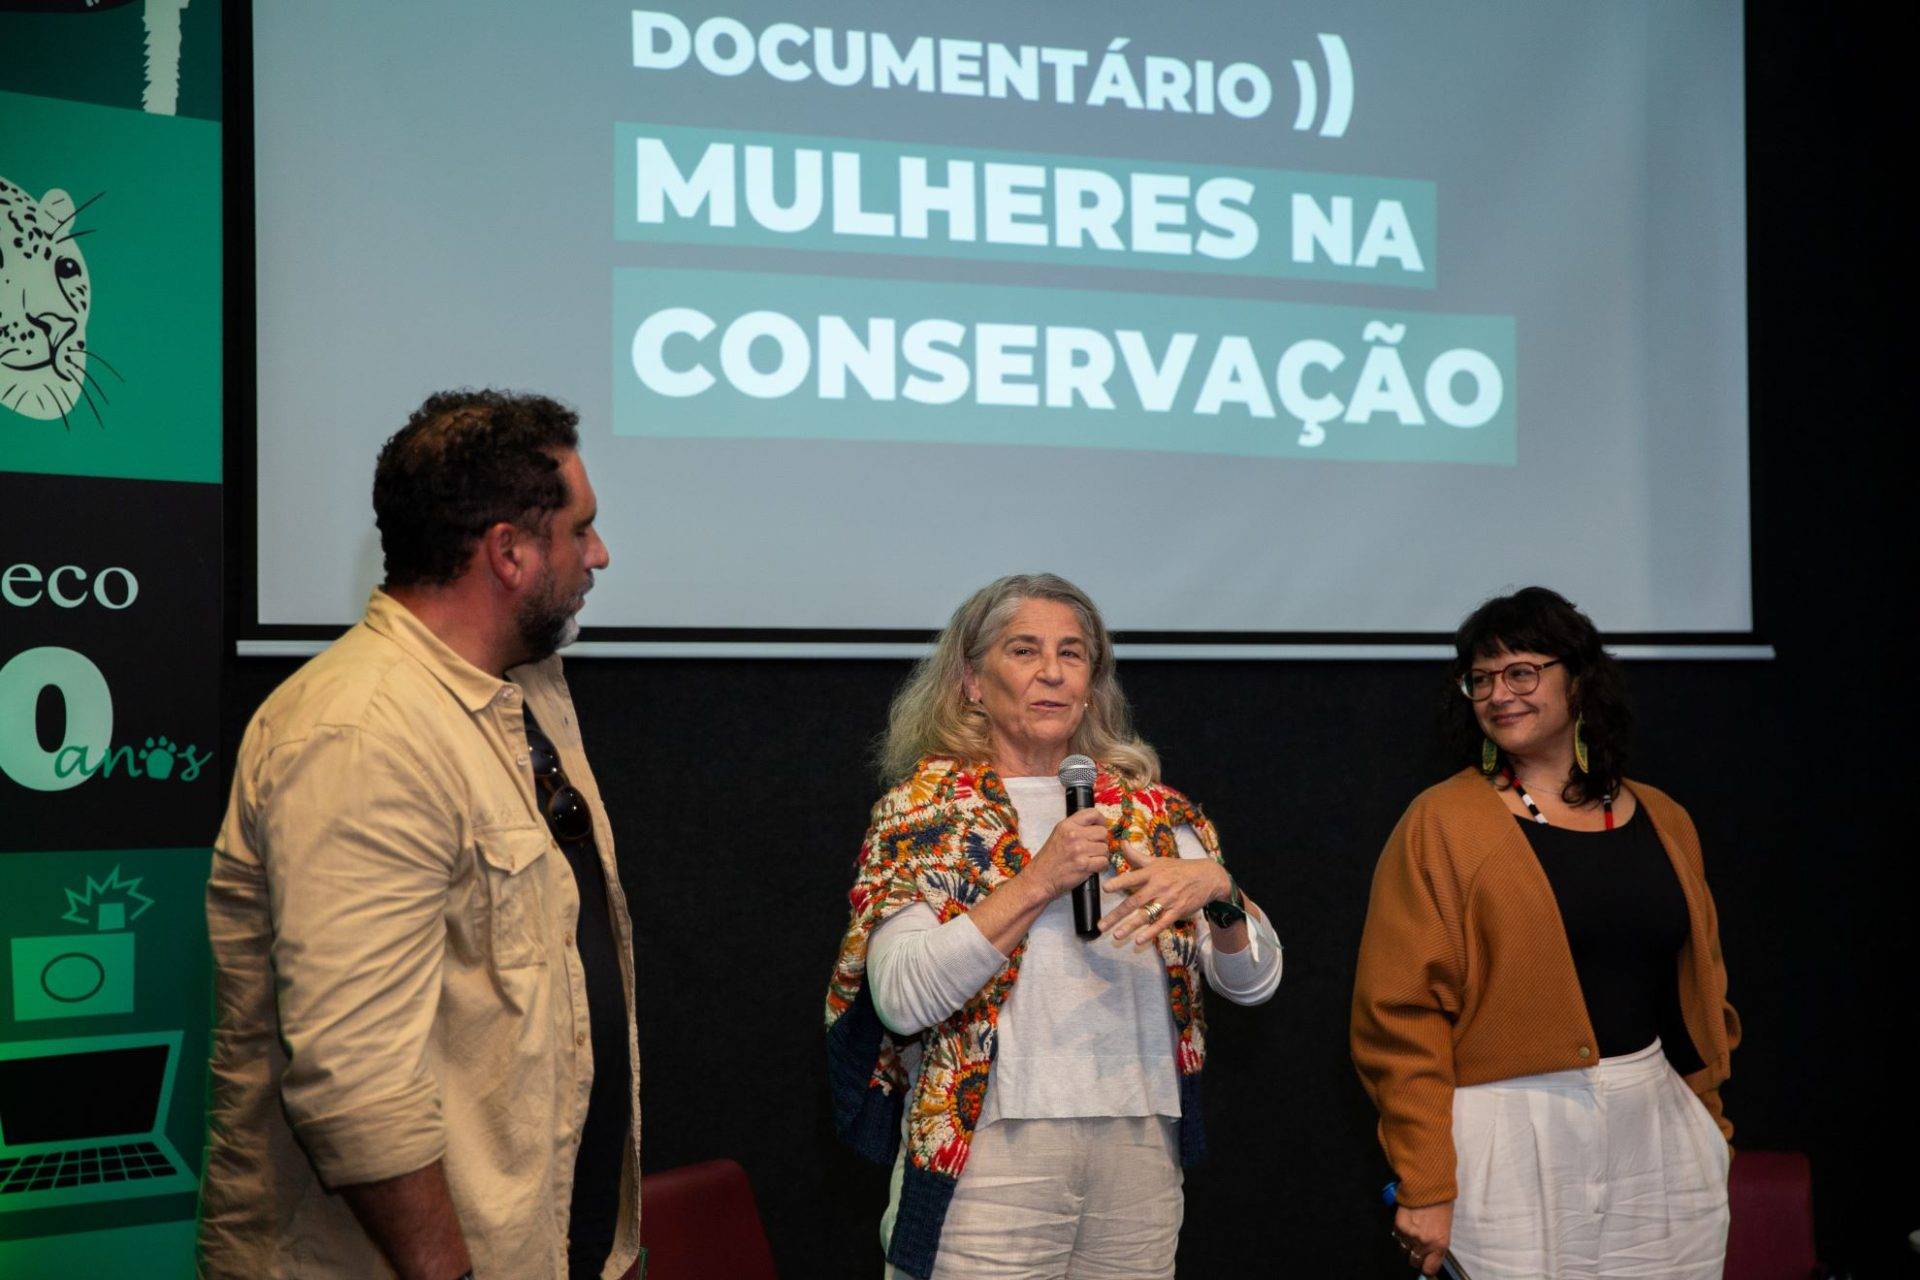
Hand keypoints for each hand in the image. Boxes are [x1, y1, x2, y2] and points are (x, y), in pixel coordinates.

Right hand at [1024, 807, 1112, 898]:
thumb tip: (1097, 826)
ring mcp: (1079, 850)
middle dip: (1101, 842)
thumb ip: (1075, 828)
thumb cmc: (1049, 860)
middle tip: (1094, 849)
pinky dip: (1101, 867)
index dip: (1101, 821)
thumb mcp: (1058, 835)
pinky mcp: (1083, 864)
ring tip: (1091, 860)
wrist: (1039, 878)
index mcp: (1067, 825)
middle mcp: (1073, 835)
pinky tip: (1093, 868)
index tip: (1101, 827)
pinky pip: (1104, 862)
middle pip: (1102, 832)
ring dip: (1101, 856)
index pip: (1092, 813)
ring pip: (1105, 848)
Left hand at [1098, 844, 1231, 947]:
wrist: (1208, 877)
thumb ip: (1137, 856)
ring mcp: (1168, 900)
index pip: (1132, 877)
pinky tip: (1139, 941)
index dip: (1119, 882)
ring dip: (1130, 926)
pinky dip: (1150, 932)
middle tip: (1101, 926)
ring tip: (1116, 936)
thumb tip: (1121, 843)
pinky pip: (1162, 923)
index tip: (1105, 888)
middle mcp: (1158, 886)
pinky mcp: (1177, 911)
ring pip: (1146, 915)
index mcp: (1152, 872)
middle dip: (1116, 914)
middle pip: (1134, 901)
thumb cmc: (1179, 868)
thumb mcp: (1158, 860)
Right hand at [1392, 1201, 1452, 1275]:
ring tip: (1410, 1234)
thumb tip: (1428, 1252)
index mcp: (1440, 1244)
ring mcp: (1410, 1236)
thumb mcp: (1444, 1227)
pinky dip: (1399, 1233)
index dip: (1426, 1268)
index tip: (1425, 1265)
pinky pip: (1396, 1237)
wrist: (1429, 1185)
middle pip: (1414, 1261)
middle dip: (1415, 1257)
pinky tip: (1405, 1225)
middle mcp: (1425, 1243)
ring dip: (1406, 1245)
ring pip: (1403, 1250)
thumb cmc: (1441, 1204)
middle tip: (1416, 1248)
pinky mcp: (1399, 1226)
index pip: (1430, 1268)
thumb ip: (1436, 1242)